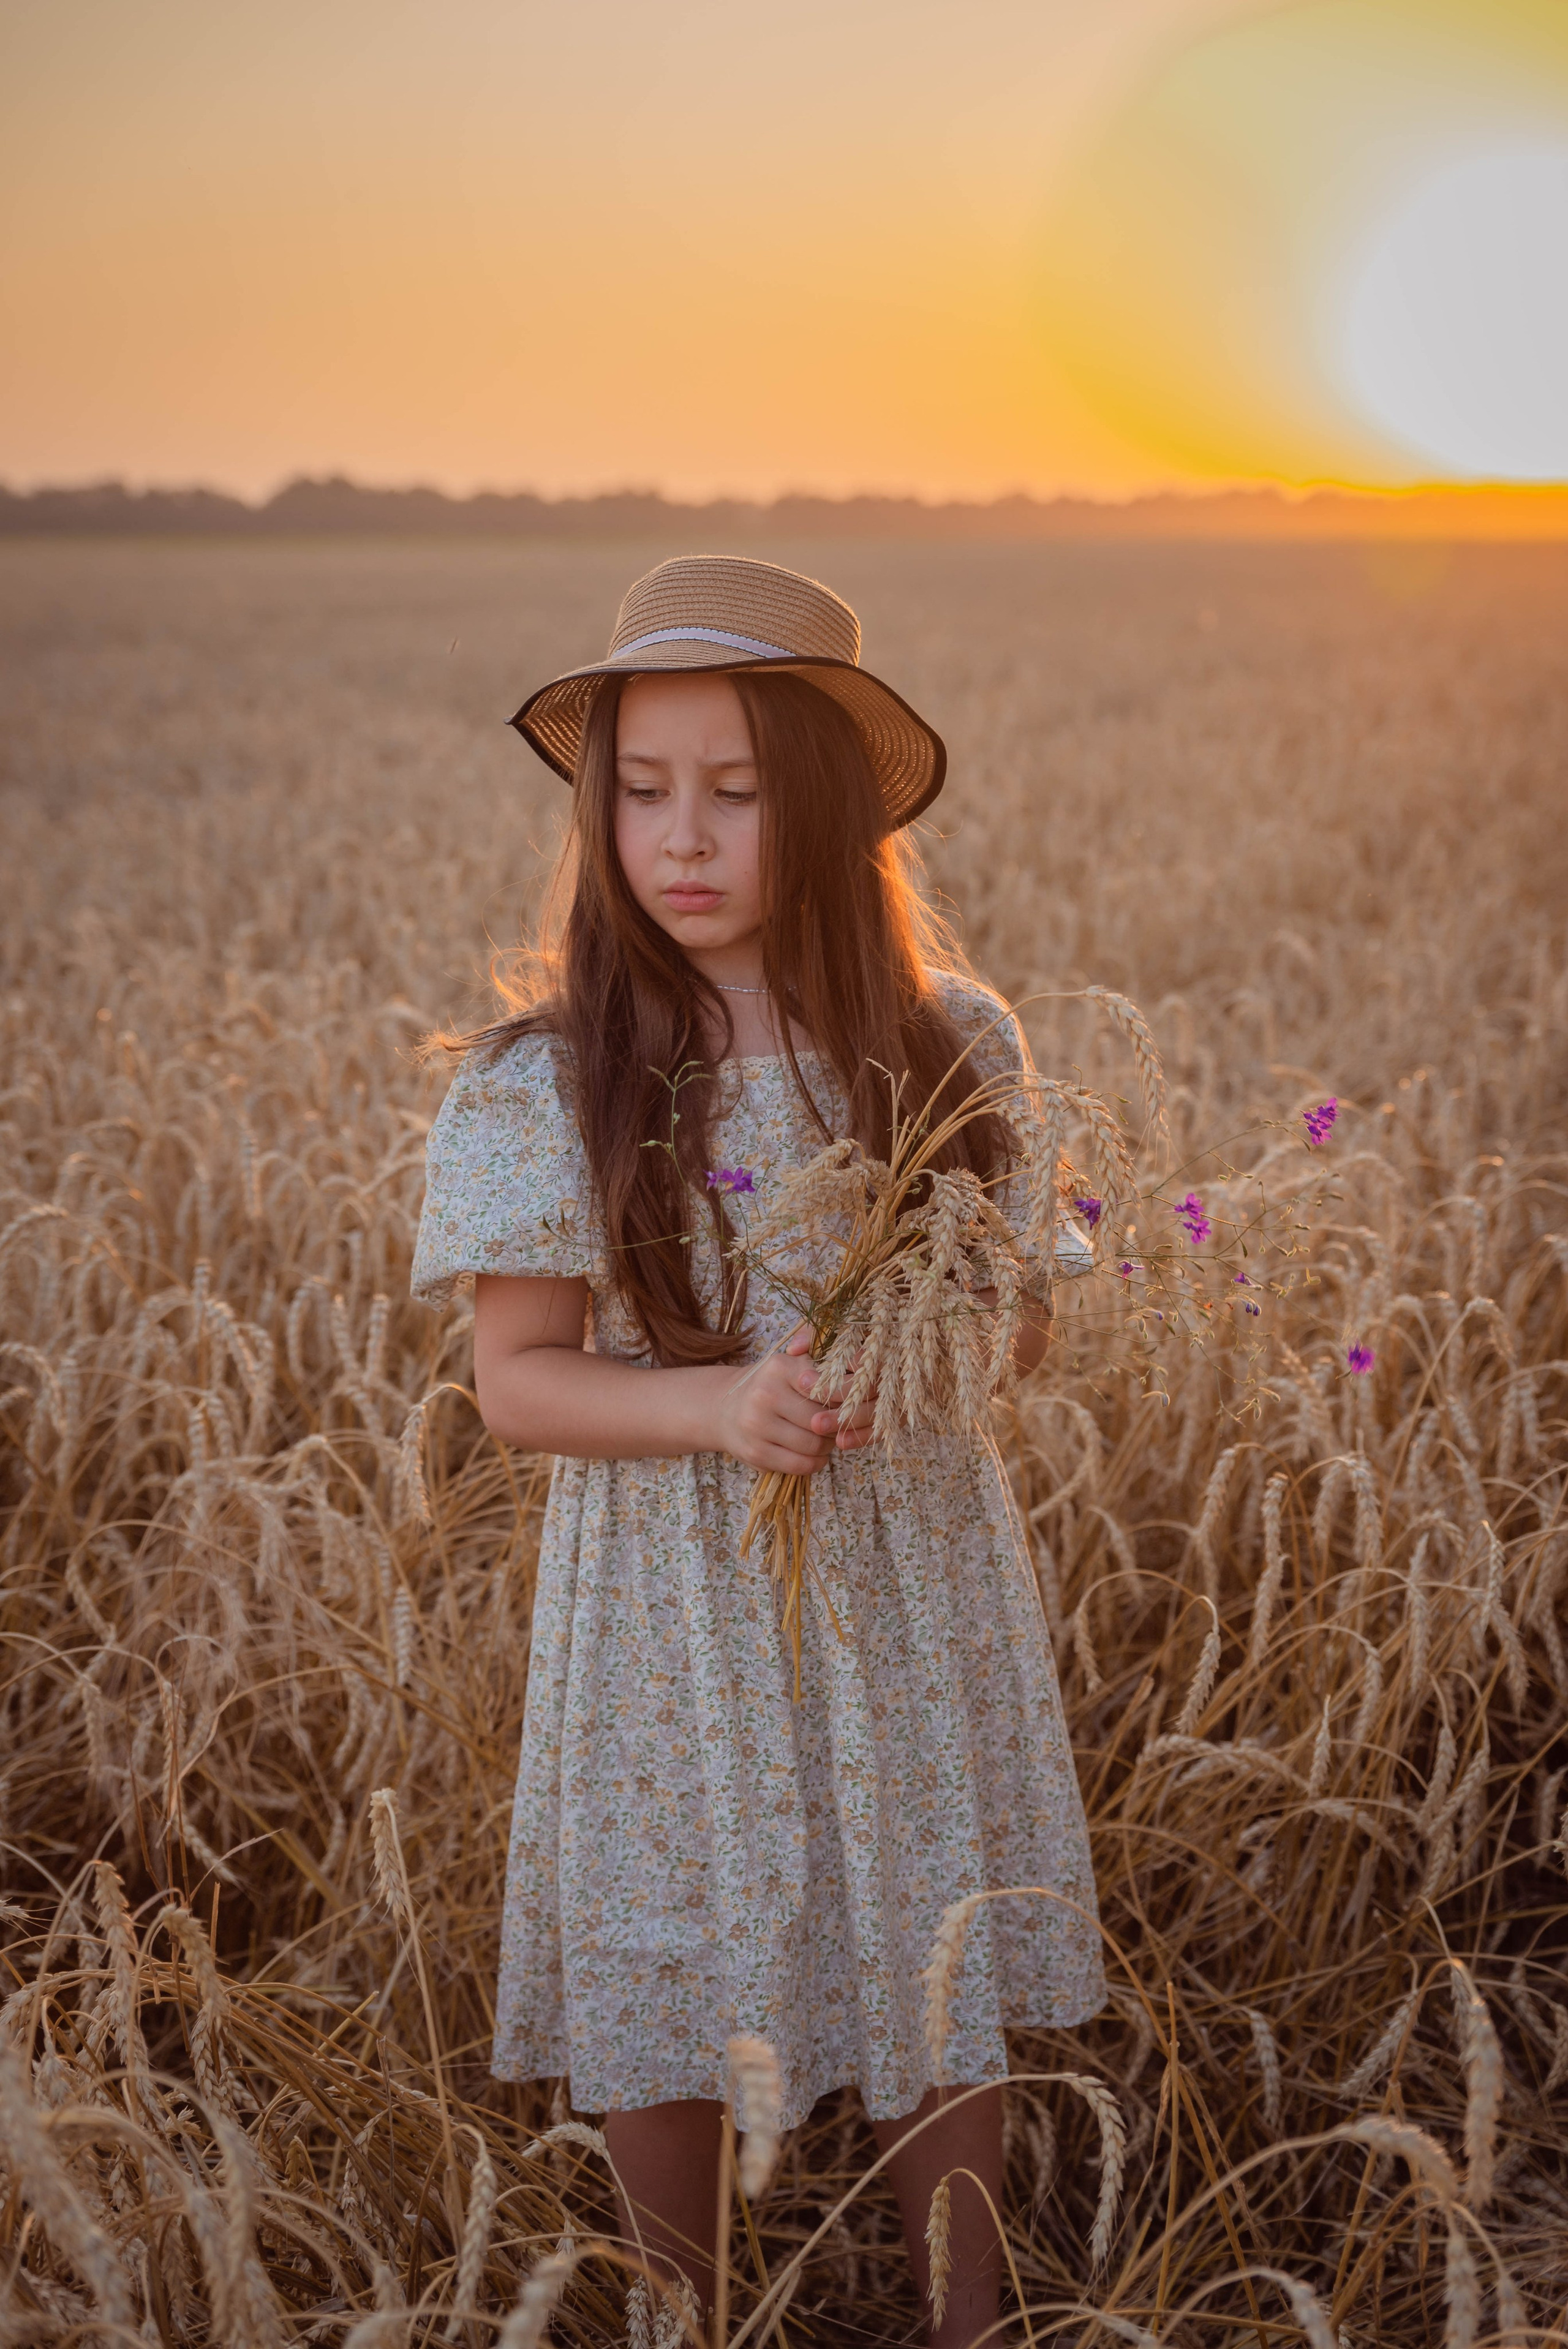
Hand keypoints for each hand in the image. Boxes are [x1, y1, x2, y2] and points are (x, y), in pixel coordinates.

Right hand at [707, 1329, 874, 1474]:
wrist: (723, 1409)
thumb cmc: (768, 1386)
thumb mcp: (788, 1365)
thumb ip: (818, 1360)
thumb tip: (853, 1360)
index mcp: (779, 1367)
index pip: (826, 1387)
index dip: (843, 1399)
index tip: (846, 1403)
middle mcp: (765, 1393)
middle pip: (822, 1419)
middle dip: (836, 1426)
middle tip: (838, 1426)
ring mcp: (757, 1425)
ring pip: (814, 1444)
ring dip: (827, 1446)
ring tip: (826, 1439)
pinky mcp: (756, 1453)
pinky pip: (800, 1464)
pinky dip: (815, 1462)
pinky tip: (814, 1454)